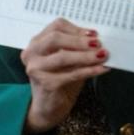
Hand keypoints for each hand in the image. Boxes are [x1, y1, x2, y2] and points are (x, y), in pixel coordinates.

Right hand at [20, 18, 109, 133]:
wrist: (48, 107)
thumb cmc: (59, 79)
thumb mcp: (67, 60)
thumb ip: (76, 48)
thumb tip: (97, 40)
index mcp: (36, 43)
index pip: (55, 27)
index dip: (76, 29)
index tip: (94, 34)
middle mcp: (31, 54)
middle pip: (55, 38)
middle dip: (80, 41)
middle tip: (99, 44)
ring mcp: (36, 69)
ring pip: (63, 56)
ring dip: (86, 55)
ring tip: (103, 55)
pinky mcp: (45, 84)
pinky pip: (71, 74)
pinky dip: (89, 71)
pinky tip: (101, 69)